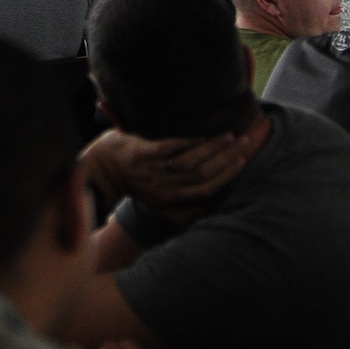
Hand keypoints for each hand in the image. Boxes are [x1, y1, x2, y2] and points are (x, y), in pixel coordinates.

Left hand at [82, 129, 247, 221]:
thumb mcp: (159, 206)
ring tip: (229, 136)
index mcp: (170, 200)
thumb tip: (211, 211)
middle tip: (245, 143)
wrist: (104, 169)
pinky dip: (188, 142)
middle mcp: (163, 187)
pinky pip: (169, 148)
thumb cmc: (136, 185)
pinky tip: (203, 136)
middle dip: (226, 158)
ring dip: (213, 147)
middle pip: (202, 173)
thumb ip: (183, 211)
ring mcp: (152, 170)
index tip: (243, 161)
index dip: (226, 176)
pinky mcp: (142, 153)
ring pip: (190, 160)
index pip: (205, 189)